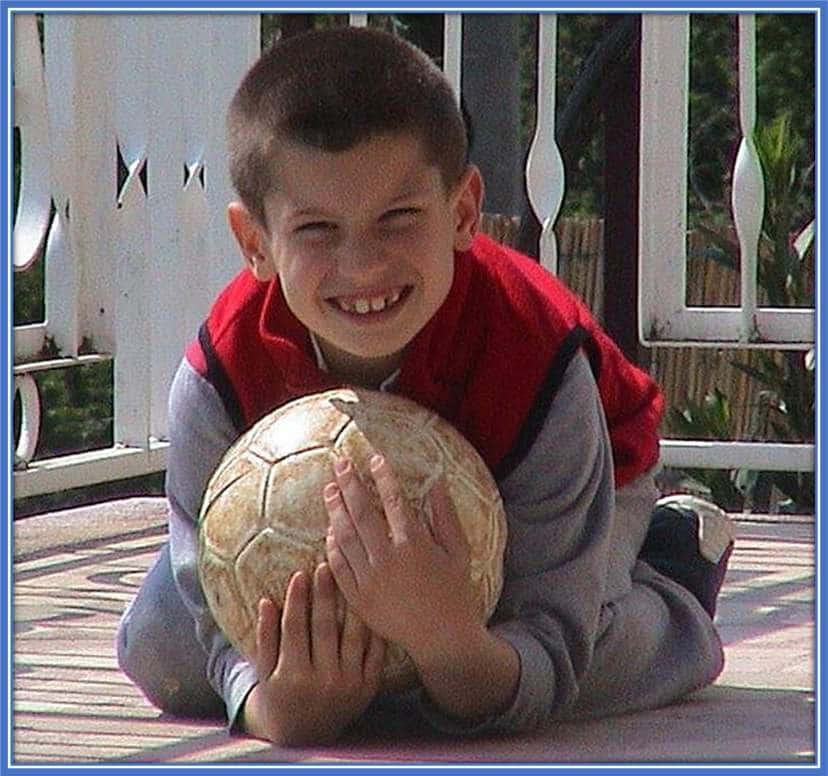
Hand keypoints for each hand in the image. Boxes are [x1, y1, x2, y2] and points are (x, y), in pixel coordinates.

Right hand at [240, 563, 385, 745]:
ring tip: (352, 578)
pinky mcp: (369, 688)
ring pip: (354, 635)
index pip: (295, 628)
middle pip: (326, 627)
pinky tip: (372, 603)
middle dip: (325, 594)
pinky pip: (375, 651)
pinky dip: (373, 627)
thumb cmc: (280, 694)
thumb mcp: (264, 671)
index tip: (300, 573)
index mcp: (294, 676)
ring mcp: (350, 685)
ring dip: (353, 604)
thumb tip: (266, 601)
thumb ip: (265, 637)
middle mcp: (324, 682)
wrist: (306, 734)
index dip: (297, 599)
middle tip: (326, 567)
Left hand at [323, 454, 481, 665]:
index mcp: (414, 545)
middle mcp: (387, 560)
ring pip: (344, 537)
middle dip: (349, 484)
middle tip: (340, 463)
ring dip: (335, 510)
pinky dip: (332, 546)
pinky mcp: (358, 598)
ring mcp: (369, 580)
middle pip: (361, 513)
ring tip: (329, 489)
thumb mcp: (459, 552)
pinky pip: (338, 566)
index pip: (393, 501)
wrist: (443, 640)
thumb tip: (437, 483)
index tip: (374, 458)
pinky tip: (330, 530)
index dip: (383, 477)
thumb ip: (446, 516)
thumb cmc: (456, 594)